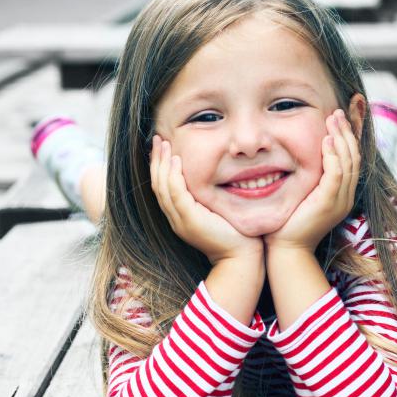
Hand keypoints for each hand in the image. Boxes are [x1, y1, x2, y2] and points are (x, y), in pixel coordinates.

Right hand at [150, 135, 263, 265]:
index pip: (163, 188)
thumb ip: (208, 198)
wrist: (240, 257)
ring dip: (162, 163)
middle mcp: (176, 219)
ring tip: (164, 144)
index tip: (162, 147)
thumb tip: (214, 178)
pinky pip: (176, 193)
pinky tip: (176, 159)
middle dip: (156, 160)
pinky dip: (174, 175)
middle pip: (157, 185)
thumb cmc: (234, 234)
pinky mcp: (190, 219)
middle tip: (157, 139)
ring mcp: (180, 220)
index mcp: (180, 217)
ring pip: (163, 187)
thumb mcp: (216, 212)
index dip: (159, 167)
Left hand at [264, 109, 360, 253]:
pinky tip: (326, 140)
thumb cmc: (288, 223)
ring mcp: (340, 200)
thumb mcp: (301, 195)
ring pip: (349, 161)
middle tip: (338, 112)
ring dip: (341, 137)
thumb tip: (298, 158)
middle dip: (347, 131)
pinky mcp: (329, 203)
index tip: (344, 116)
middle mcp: (345, 196)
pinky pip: (337, 173)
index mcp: (341, 194)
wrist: (286, 250)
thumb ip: (307, 178)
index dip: (350, 137)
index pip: (352, 159)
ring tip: (333, 118)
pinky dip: (333, 155)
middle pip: (355, 156)